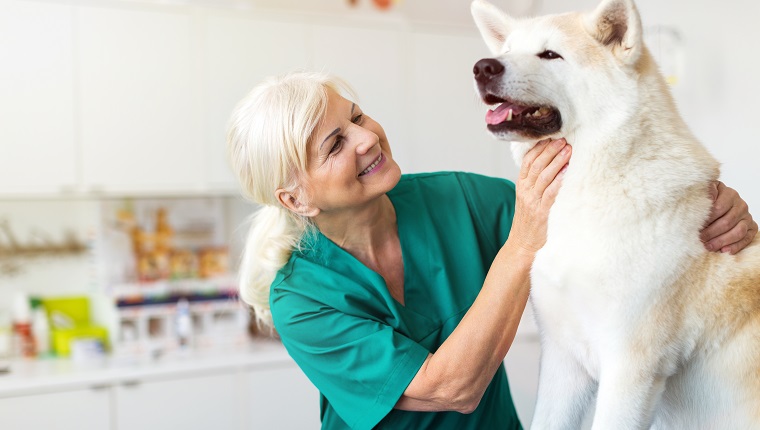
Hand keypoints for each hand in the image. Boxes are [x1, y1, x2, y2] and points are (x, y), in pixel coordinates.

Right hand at [508, 138, 571, 256]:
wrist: (522, 245)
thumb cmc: (529, 221)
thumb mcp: (527, 198)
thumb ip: (536, 182)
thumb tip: (552, 163)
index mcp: (521, 185)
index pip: (528, 160)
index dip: (540, 147)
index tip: (552, 136)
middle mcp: (525, 191)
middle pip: (537, 164)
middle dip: (551, 150)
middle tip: (564, 139)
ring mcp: (533, 201)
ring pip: (544, 175)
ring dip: (558, 161)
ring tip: (569, 150)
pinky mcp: (542, 212)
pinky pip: (551, 192)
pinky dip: (559, 180)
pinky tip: (568, 171)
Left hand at [700, 181, 757, 253]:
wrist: (719, 205)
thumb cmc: (708, 202)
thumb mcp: (704, 194)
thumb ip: (704, 194)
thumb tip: (701, 198)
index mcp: (729, 194)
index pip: (718, 208)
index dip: (706, 219)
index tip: (694, 227)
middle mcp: (741, 204)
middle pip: (727, 222)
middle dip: (711, 233)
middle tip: (699, 240)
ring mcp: (747, 216)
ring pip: (738, 231)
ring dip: (722, 241)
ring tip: (708, 247)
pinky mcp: (752, 227)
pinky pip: (747, 239)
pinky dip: (736, 246)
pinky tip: (724, 251)